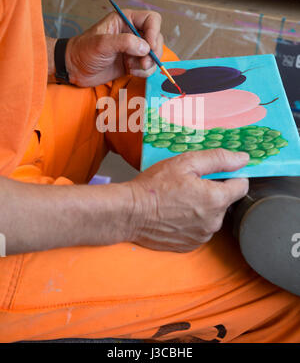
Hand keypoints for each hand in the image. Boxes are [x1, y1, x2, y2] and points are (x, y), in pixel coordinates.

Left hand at [65, 10, 163, 86]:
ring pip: (154, 54)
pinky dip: (144, 72)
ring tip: (134, 68)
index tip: (149, 47)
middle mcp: (132, 33)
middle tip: (144, 62)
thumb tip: (145, 48)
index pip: (151, 20)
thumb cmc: (83, 50)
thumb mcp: (102, 43)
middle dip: (154, 51)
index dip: (154, 32)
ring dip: (149, 63)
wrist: (74, 68)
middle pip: (156, 38)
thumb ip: (124, 43)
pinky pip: (147, 67)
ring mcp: (133, 49)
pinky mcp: (132, 63)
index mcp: (126, 20)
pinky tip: (131, 72)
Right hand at [128, 149, 248, 252]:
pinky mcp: (190, 245)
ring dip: (202, 207)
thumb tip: (243, 158)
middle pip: (225, 201)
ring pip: (212, 216)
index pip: (242, 185)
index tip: (217, 172)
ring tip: (179, 199)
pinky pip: (200, 229)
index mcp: (216, 199)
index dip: (231, 175)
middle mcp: (214, 222)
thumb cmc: (154, 186)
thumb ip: (218, 159)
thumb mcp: (186, 162)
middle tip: (189, 183)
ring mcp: (202, 236)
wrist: (130, 213)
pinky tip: (175, 213)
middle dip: (213, 191)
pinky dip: (192, 221)